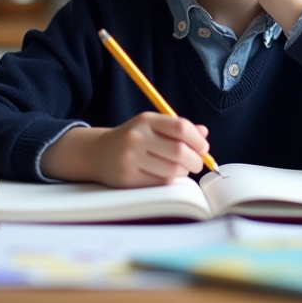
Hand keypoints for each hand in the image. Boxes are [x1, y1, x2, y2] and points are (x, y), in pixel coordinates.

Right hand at [64, 113, 210, 187]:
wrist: (98, 153)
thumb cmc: (133, 139)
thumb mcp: (152, 126)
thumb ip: (178, 128)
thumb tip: (204, 133)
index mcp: (145, 120)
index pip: (180, 127)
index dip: (197, 139)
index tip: (203, 147)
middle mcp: (136, 137)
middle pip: (179, 151)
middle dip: (195, 160)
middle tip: (197, 163)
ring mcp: (130, 159)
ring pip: (173, 169)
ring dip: (184, 171)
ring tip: (181, 169)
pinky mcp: (127, 178)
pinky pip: (160, 182)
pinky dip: (170, 180)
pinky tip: (167, 175)